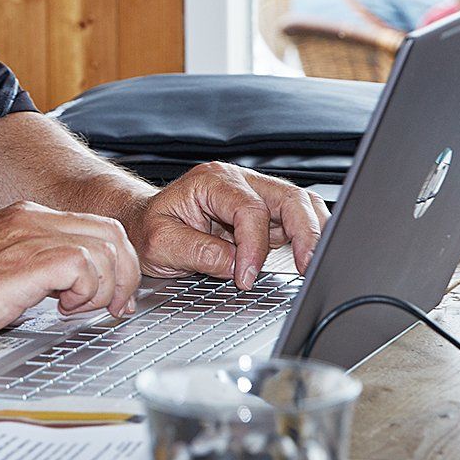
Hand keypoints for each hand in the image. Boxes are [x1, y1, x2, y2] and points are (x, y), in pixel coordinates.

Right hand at [0, 201, 141, 346]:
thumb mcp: (4, 271)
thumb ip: (40, 270)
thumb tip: (78, 288)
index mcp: (27, 218)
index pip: (98, 226)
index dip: (117, 264)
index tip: (114, 297)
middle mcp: (32, 219)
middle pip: (112, 233)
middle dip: (124, 276)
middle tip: (112, 307)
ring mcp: (28, 237)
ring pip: (105, 248)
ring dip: (104, 288)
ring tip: (78, 309)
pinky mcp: (26, 263)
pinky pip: (83, 266)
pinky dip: (86, 292)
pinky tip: (62, 308)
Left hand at [125, 162, 329, 289]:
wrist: (144, 222)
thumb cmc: (149, 228)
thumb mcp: (161, 243)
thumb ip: (198, 252)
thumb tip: (235, 265)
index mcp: (211, 181)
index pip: (249, 209)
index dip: (253, 247)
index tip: (246, 277)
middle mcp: (238, 182)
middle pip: (288, 196)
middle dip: (304, 231)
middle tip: (307, 266)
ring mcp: (254, 195)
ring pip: (300, 203)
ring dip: (313, 231)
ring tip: (315, 261)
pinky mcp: (263, 213)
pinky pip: (295, 218)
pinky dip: (308, 235)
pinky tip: (309, 255)